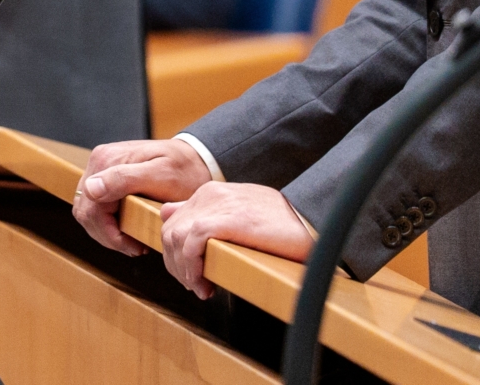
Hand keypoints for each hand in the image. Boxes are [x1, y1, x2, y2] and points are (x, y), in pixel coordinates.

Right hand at [73, 138, 212, 256]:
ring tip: (133, 241)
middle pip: (86, 213)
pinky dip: (109, 224)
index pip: (91, 209)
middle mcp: (99, 161)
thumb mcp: (160, 175)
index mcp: (107, 160)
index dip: (108, 233)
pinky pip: (96, 208)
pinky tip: (130, 229)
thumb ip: (124, 179)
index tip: (133, 245)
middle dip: (108, 236)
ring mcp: (101, 170)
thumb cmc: (184, 169)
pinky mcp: (107, 178)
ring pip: (88, 213)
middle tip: (134, 247)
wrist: (197, 159)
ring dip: (107, 232)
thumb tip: (91, 189)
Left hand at [158, 183, 313, 299]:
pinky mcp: (227, 219)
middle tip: (196, 286)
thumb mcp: (238, 213)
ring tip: (202, 288)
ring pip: (175, 238)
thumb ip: (205, 214)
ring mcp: (216, 204)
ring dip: (184, 270)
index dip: (175, 255)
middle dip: (176, 266)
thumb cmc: (281, 222)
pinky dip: (192, 268)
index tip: (193, 276)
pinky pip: (191, 244)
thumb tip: (169, 214)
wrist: (311, 219)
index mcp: (210, 192)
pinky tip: (206, 283)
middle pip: (169, 232)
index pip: (172, 223)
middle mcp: (209, 194)